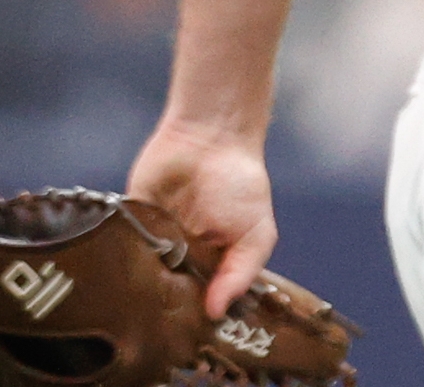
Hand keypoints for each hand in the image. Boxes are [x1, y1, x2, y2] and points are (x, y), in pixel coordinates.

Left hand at [127, 121, 274, 316]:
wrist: (205, 140)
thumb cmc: (239, 186)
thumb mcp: (255, 233)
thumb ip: (240, 273)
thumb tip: (216, 313)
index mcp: (216, 264)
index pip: (204, 301)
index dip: (197, 320)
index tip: (187, 340)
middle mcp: (184, 258)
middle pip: (169, 294)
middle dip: (163, 310)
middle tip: (153, 330)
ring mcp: (154, 244)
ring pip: (140, 279)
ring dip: (136, 290)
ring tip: (130, 309)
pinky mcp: (127, 227)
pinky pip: (116, 253)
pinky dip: (113, 265)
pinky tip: (110, 281)